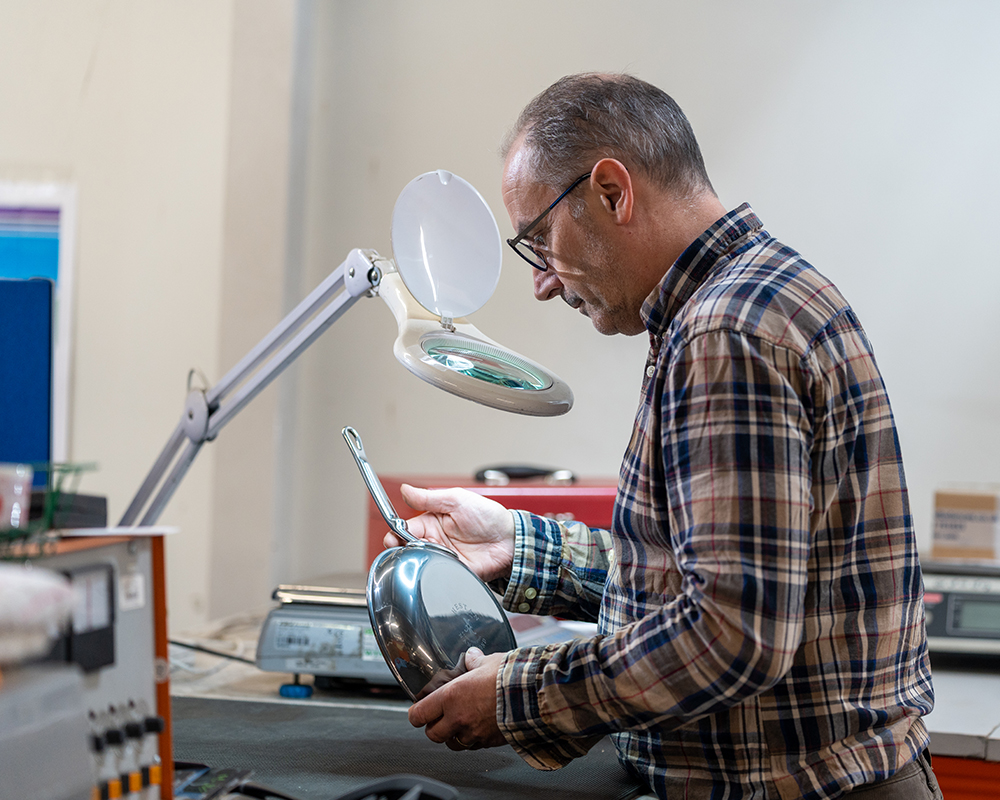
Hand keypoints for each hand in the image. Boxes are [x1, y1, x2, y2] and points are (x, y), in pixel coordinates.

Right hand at [385, 485, 515, 582]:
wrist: (510, 540)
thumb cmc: (488, 517)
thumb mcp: (456, 500)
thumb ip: (428, 498)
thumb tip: (405, 489)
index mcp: (431, 522)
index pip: (404, 529)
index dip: (396, 534)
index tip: (393, 536)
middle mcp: (434, 541)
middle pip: (407, 549)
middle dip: (402, 550)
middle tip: (406, 549)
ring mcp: (442, 558)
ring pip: (418, 564)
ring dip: (417, 561)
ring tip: (424, 555)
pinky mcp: (452, 573)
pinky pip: (435, 577)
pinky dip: (432, 573)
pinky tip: (436, 567)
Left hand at [408, 647, 507, 750]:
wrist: (534, 695)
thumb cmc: (509, 677)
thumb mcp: (487, 662)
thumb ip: (474, 661)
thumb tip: (471, 656)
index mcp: (451, 696)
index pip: (419, 714)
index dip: (416, 714)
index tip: (418, 711)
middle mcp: (458, 718)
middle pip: (433, 734)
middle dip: (434, 727)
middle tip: (440, 718)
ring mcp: (474, 733)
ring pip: (453, 744)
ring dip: (454, 735)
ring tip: (461, 723)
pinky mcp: (489, 743)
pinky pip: (475, 746)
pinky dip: (474, 739)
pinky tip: (481, 727)